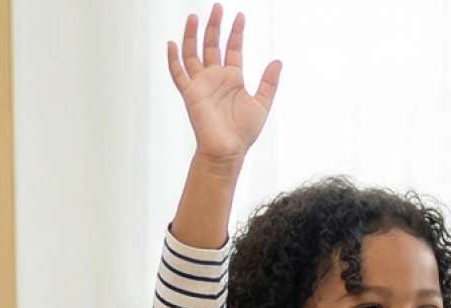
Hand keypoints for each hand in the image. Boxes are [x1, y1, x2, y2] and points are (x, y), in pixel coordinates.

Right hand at [165, 4, 282, 162]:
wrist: (227, 150)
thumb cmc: (243, 132)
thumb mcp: (262, 103)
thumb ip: (269, 83)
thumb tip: (278, 61)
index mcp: (233, 78)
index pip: (233, 48)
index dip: (236, 32)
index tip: (240, 16)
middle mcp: (215, 77)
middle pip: (212, 45)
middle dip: (214, 26)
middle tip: (217, 7)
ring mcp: (201, 84)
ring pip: (193, 53)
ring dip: (193, 35)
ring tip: (194, 17)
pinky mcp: (190, 93)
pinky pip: (178, 73)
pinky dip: (173, 59)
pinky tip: (172, 44)